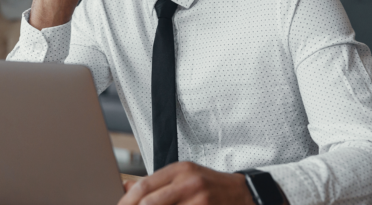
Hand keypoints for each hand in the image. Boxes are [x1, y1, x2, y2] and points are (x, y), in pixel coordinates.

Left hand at [118, 162, 256, 204]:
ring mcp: (199, 199)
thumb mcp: (184, 177)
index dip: (127, 200)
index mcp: (180, 170)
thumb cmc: (213, 187)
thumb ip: (156, 183)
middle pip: (150, 202)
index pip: (145, 185)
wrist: (245, 195)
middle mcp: (189, 182)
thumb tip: (126, 185)